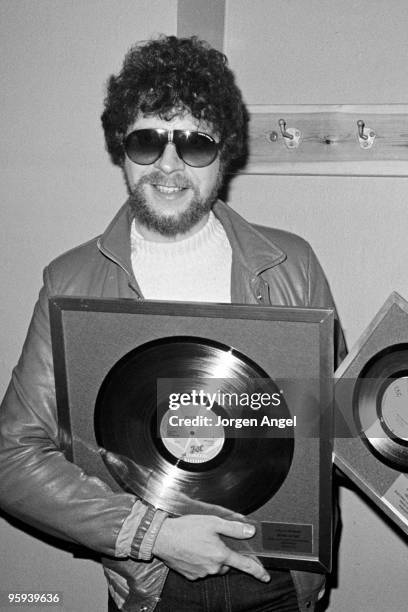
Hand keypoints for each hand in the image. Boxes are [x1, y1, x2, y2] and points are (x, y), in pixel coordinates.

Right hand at [152, 514, 269, 581]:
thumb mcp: (213, 521)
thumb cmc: (186, 528)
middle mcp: (212, 567)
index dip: (257, 570)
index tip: (265, 576)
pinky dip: (200, 560)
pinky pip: (201, 569)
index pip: (244, 564)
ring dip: (211, 556)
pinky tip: (193, 549)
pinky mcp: (190, 575)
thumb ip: (233, 528)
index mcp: (220, 555)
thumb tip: (250, 531)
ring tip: (200, 542)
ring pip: (213, 566)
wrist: (162, 537)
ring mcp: (201, 573)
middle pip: (226, 563)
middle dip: (224, 554)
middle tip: (214, 540)